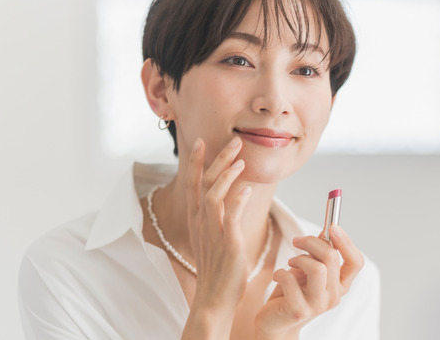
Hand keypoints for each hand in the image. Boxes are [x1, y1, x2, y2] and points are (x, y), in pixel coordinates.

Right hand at [181, 137, 251, 337]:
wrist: (214, 298)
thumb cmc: (218, 269)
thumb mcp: (214, 238)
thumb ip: (218, 218)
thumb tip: (230, 197)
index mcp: (196, 220)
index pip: (193, 184)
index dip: (197, 162)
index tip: (201, 142)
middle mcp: (201, 223)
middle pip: (205, 183)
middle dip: (218, 159)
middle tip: (234, 141)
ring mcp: (212, 232)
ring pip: (214, 195)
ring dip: (227, 175)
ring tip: (241, 161)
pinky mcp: (227, 243)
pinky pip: (231, 217)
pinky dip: (238, 200)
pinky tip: (246, 189)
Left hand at [254, 225, 364, 339]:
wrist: (276, 322)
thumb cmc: (291, 293)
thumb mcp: (307, 270)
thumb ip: (319, 254)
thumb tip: (327, 231)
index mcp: (340, 285)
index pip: (356, 262)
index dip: (346, 242)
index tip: (332, 227)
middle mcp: (334, 296)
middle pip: (332, 258)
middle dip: (311, 242)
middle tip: (297, 240)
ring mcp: (318, 305)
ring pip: (316, 268)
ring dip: (298, 258)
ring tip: (290, 262)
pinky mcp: (299, 311)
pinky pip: (290, 280)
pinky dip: (281, 272)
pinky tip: (279, 276)